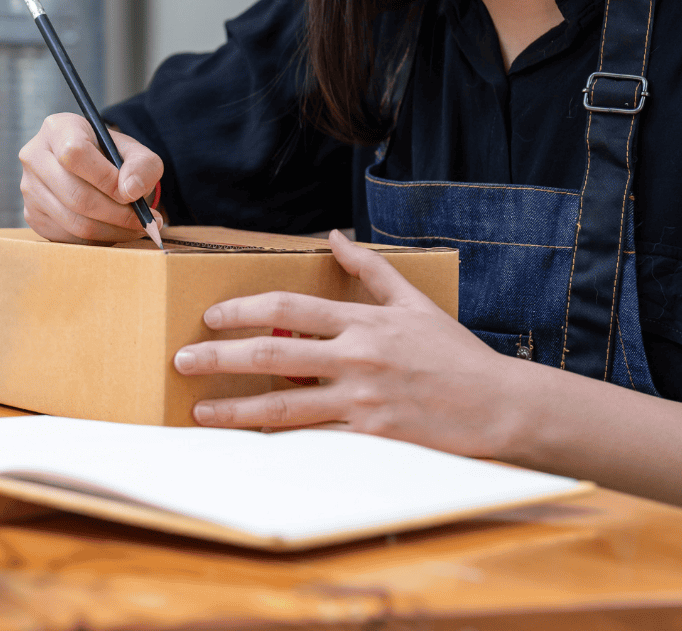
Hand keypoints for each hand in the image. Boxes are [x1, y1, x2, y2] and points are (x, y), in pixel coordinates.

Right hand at [19, 112, 164, 243]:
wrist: (92, 169)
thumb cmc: (111, 157)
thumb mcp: (135, 152)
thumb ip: (142, 166)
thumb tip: (130, 192)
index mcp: (58, 129)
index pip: (74, 154)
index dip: (106, 179)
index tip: (131, 194)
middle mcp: (34, 156)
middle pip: (74, 195)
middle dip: (116, 214)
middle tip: (144, 221)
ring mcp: (29, 188)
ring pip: (73, 221)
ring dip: (112, 230)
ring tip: (135, 227)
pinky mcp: (32, 215)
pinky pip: (67, 237)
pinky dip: (97, 240)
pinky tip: (114, 230)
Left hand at [172, 230, 527, 457]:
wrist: (499, 406)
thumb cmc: (455, 354)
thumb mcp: (414, 301)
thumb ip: (370, 270)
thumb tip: (334, 238)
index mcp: (363, 320)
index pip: (289, 306)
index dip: (244, 310)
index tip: (211, 315)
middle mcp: (357, 356)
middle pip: (274, 352)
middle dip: (221, 355)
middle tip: (182, 359)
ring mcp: (362, 398)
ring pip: (284, 404)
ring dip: (235, 407)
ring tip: (198, 410)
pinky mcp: (370, 435)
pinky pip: (313, 437)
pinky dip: (277, 439)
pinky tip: (247, 443)